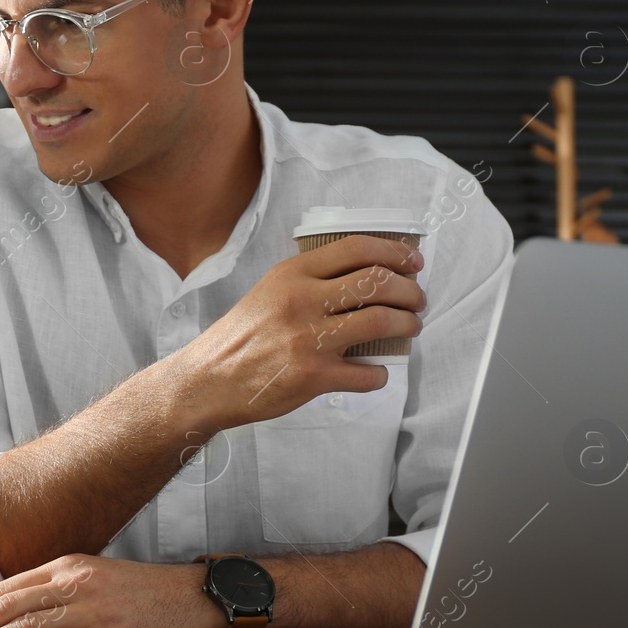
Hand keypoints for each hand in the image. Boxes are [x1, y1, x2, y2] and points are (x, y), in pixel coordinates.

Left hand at [0, 554, 227, 627]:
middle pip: (8, 606)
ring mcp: (92, 608)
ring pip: (26, 627)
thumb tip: (17, 615)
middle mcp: (75, 582)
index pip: (7, 588)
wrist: (196, 600)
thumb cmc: (147, 593)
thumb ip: (58, 591)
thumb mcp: (97, 579)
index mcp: (69, 565)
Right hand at [170, 234, 425, 429]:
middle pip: (378, 282)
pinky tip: (374, 372)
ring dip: (408, 325)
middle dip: (410, 291)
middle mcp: (302, 300)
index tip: (413, 262)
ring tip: (410, 328)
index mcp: (292, 274)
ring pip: (383, 322)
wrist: (210, 379)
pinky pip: (369, 373)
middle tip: (417, 300)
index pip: (357, 248)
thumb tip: (363, 277)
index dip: (395, 252)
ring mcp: (310, 339)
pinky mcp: (314, 376)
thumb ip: (309, 281)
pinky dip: (380, 374)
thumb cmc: (241, 337)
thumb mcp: (269, 292)